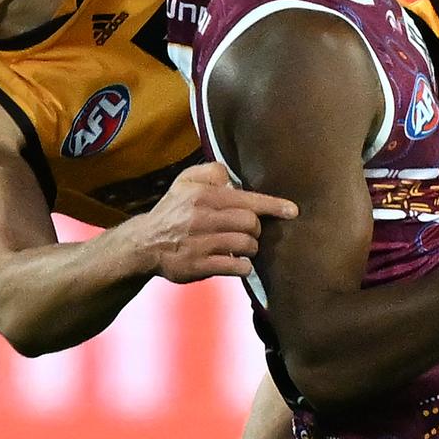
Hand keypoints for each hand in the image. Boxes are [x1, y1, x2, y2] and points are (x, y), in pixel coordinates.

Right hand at [139, 162, 297, 282]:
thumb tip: (234, 176)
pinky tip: (238, 262)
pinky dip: (243, 266)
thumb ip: (212, 171)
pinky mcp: (198, 266)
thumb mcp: (186, 180)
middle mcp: (201, 218)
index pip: (246, 199)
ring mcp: (200, 244)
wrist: (145, 243)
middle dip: (256, 228)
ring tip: (243, 246)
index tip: (293, 211)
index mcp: (203, 196)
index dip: (273, 205)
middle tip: (249, 231)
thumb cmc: (174, 210)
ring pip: (245, 245)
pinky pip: (235, 266)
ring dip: (251, 247)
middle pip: (250, 223)